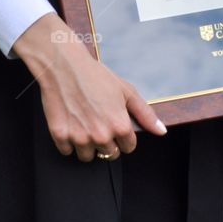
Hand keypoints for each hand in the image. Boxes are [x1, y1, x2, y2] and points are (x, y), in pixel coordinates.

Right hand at [13, 13, 166, 161]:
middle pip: (109, 155)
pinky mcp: (60, 136)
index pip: (128, 148)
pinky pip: (67, 151)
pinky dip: (68, 140)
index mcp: (120, 126)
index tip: (115, 123)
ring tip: (84, 122)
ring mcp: (79, 137)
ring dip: (87, 144)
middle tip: (98, 121)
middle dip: (106, 142)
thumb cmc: (96, 76)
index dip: (123, 136)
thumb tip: (161, 131)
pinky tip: (71, 122)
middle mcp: (101, 136)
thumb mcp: (126, 91)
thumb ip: (146, 114)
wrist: (64, 65)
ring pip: (87, 156)